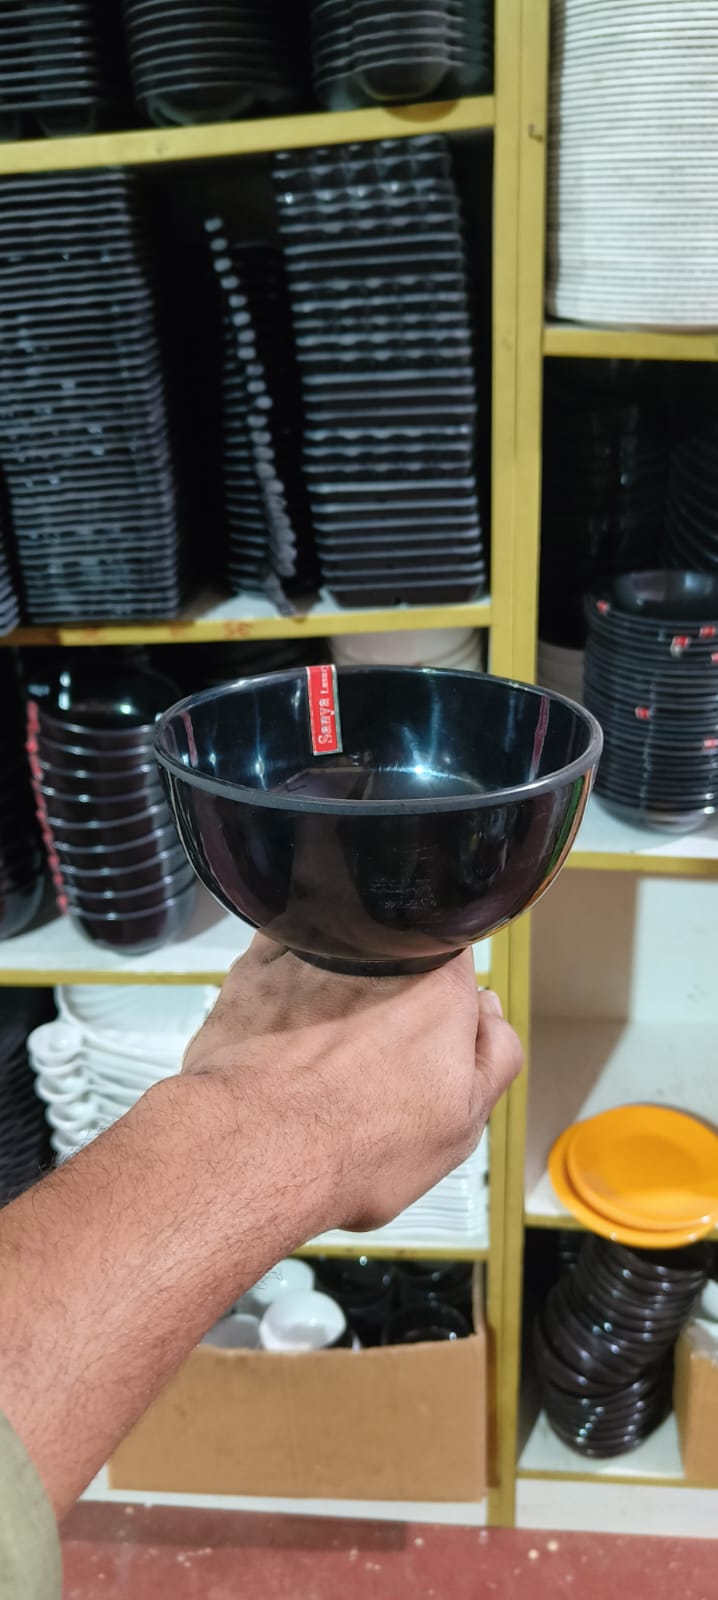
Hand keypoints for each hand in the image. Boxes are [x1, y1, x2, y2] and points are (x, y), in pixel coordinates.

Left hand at [183, 935, 522, 1233]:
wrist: (254, 1149)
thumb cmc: (358, 1146)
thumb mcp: (464, 1124)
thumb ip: (495, 1057)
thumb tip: (488, 1012)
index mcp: (440, 979)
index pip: (458, 965)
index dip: (447, 1003)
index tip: (429, 1041)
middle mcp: (377, 951)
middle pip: (396, 966)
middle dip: (389, 1003)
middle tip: (371, 1064)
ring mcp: (311, 953)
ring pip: (337, 969)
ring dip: (332, 1001)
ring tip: (319, 1065)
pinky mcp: (254, 968)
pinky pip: (280, 970)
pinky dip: (282, 1000)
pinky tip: (280, 1048)